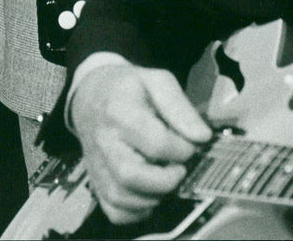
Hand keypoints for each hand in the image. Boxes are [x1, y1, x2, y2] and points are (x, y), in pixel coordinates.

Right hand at [71, 63, 211, 224]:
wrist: (91, 97)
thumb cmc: (128, 88)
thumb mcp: (156, 81)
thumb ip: (180, 107)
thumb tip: (202, 137)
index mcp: (120, 110)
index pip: (155, 142)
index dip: (181, 149)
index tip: (191, 145)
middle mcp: (104, 142)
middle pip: (132, 175)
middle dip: (167, 179)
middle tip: (180, 168)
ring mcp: (97, 166)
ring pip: (123, 198)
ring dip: (154, 196)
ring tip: (166, 178)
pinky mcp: (96, 184)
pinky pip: (116, 211)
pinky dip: (138, 211)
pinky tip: (151, 192)